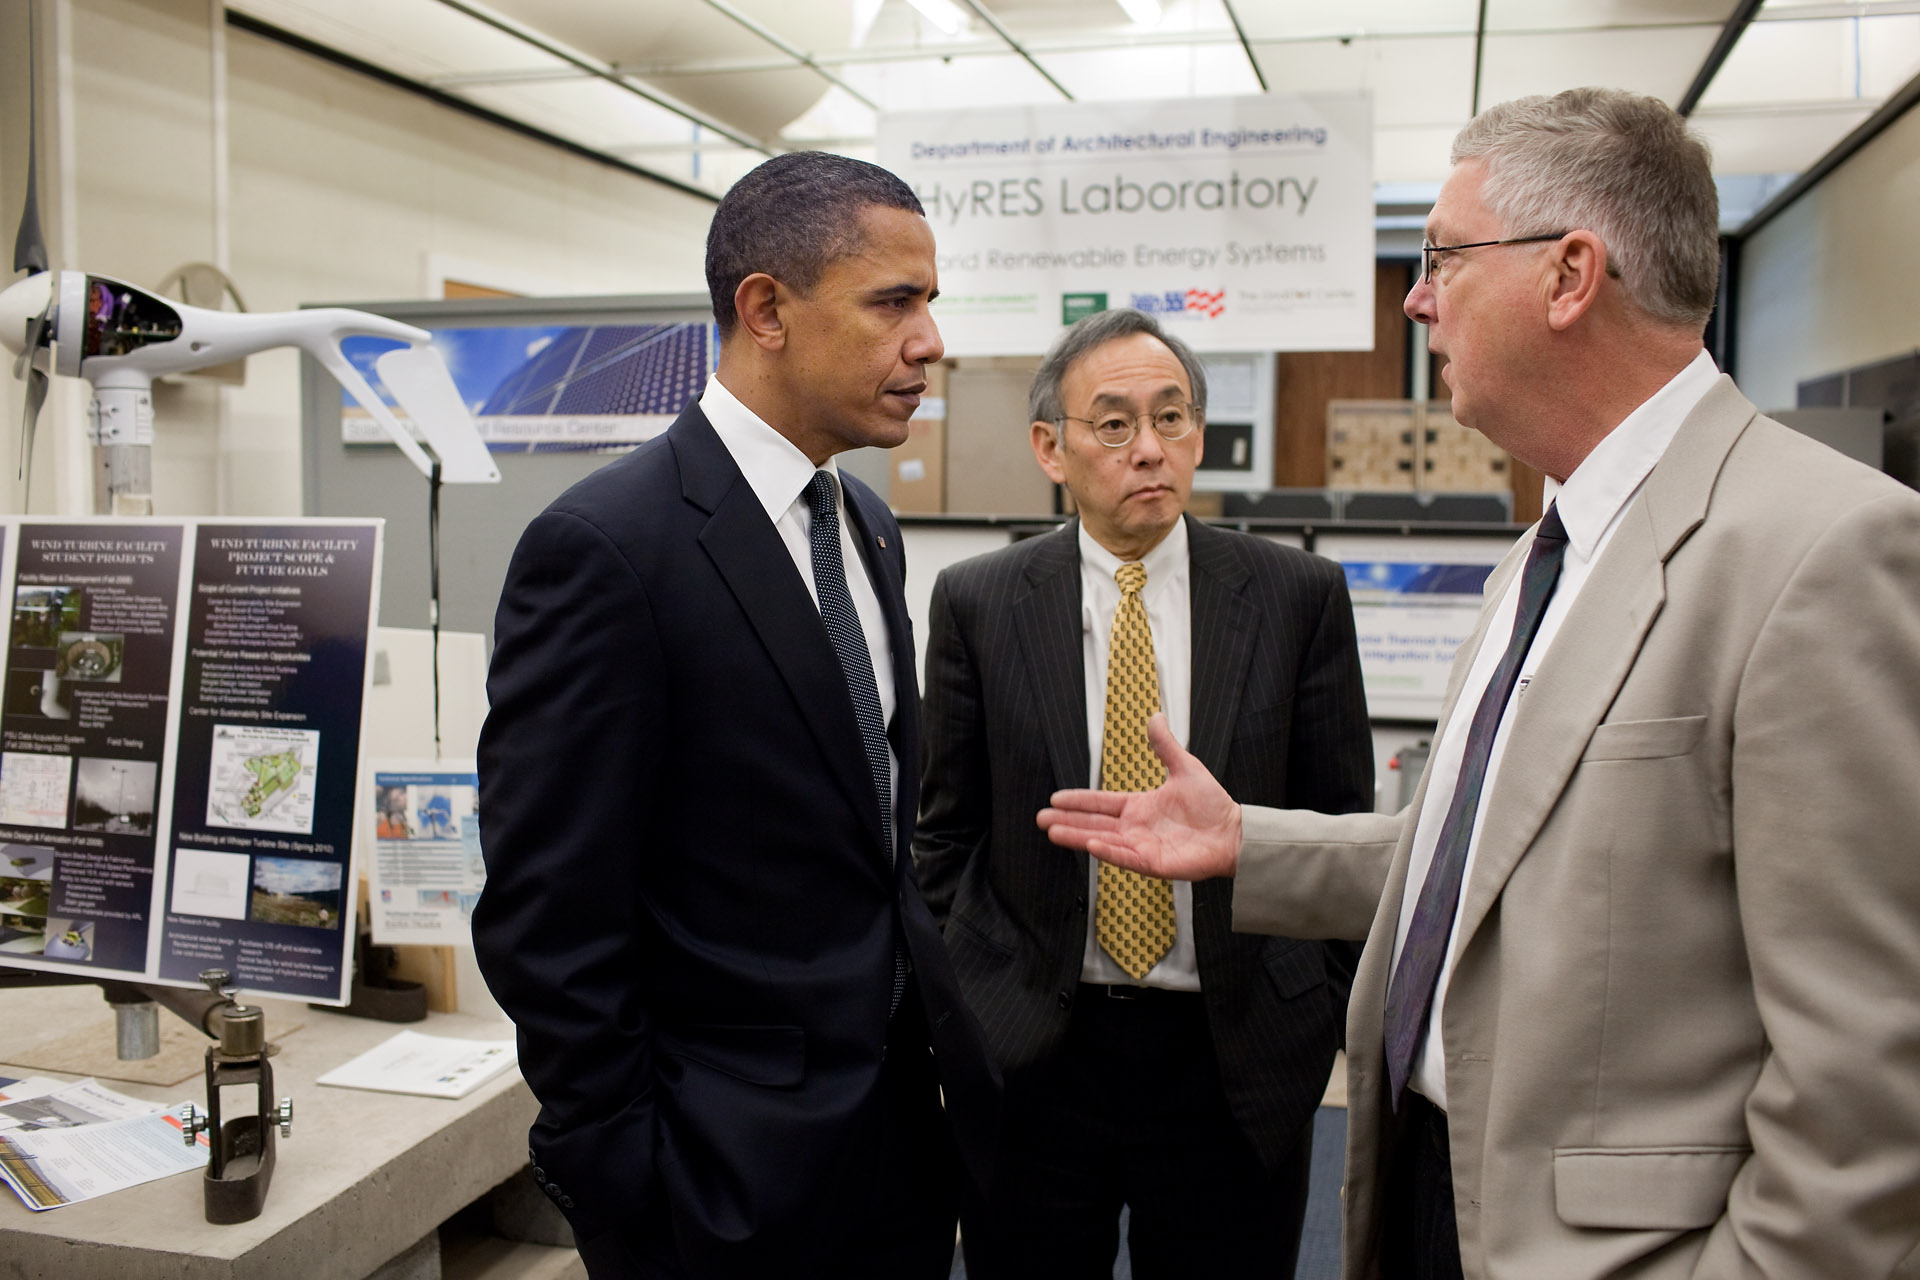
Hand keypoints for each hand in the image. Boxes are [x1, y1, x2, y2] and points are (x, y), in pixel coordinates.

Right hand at [1036, 713, 1241, 878]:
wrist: (1233, 831)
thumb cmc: (1212, 804)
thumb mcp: (1185, 768)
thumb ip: (1165, 745)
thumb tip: (1154, 717)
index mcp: (1139, 806)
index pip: (1101, 803)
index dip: (1078, 801)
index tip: (1055, 798)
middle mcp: (1135, 828)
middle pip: (1093, 823)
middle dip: (1066, 821)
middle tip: (1041, 819)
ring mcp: (1141, 847)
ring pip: (1102, 841)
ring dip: (1077, 836)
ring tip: (1053, 832)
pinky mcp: (1153, 863)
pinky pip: (1125, 857)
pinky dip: (1107, 852)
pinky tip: (1090, 844)